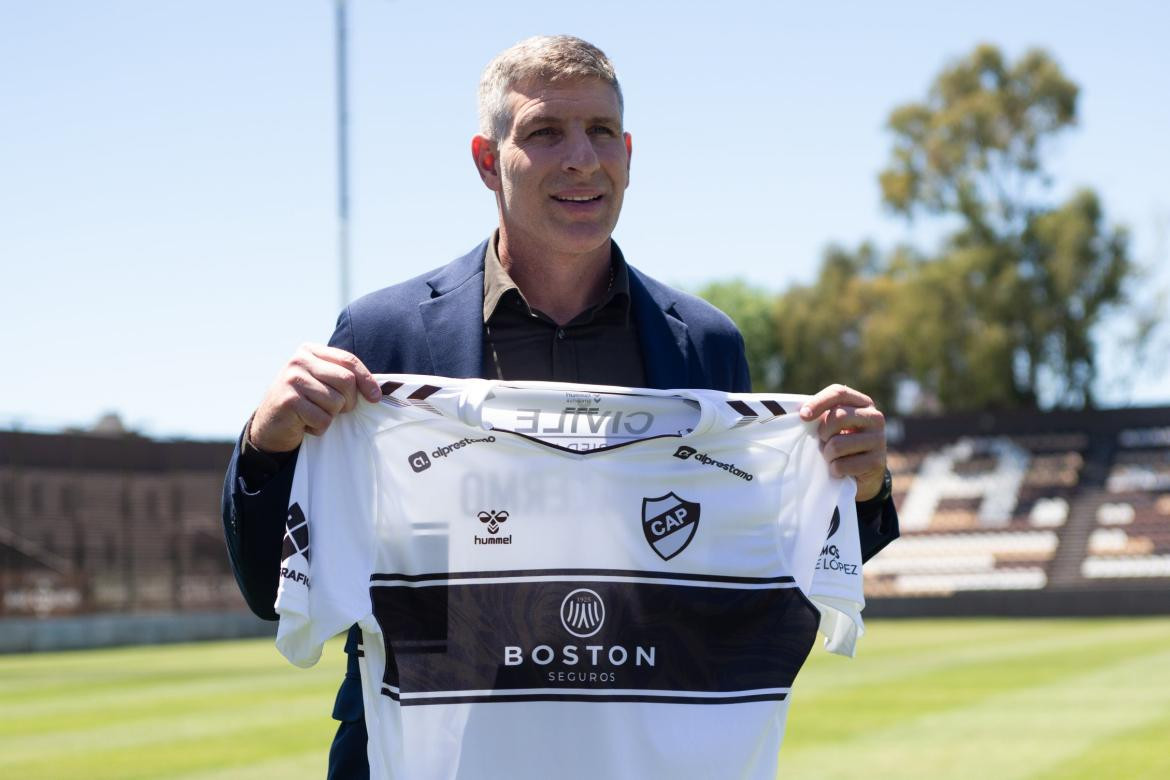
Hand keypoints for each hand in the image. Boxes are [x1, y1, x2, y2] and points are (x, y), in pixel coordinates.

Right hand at [248, 343, 382, 452]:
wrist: (270, 424)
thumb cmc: (304, 402)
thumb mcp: (322, 382)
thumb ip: (343, 378)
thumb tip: (377, 391)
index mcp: (310, 351)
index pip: (348, 360)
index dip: (366, 380)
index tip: (375, 397)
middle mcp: (299, 361)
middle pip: (346, 380)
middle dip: (348, 401)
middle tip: (336, 410)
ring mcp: (292, 379)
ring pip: (335, 401)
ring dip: (330, 416)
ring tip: (313, 414)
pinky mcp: (288, 401)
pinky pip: (322, 419)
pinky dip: (318, 427)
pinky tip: (304, 423)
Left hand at [799, 384, 886, 500]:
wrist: (863, 473)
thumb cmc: (842, 442)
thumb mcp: (833, 424)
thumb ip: (821, 414)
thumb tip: (800, 411)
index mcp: (863, 403)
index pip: (839, 393)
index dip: (818, 402)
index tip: (803, 415)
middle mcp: (875, 418)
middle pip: (838, 417)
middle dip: (823, 433)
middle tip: (824, 441)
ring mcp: (879, 440)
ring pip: (837, 445)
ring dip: (827, 454)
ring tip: (833, 457)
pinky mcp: (877, 462)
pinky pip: (842, 466)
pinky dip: (834, 470)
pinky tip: (841, 469)